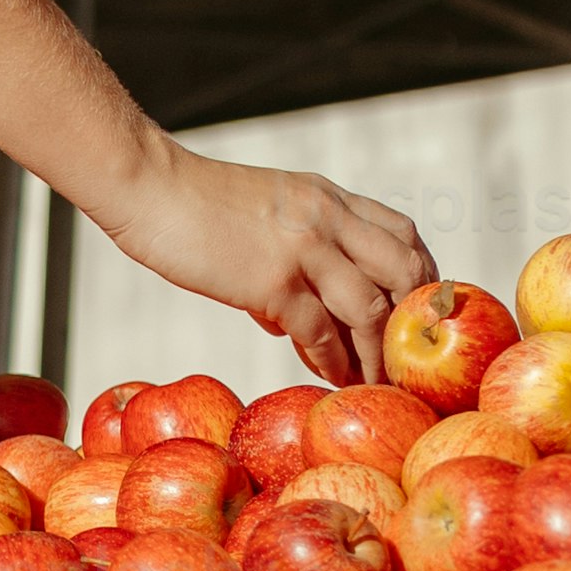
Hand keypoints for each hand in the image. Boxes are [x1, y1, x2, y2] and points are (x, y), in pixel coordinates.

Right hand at [104, 140, 435, 385]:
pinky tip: (330, 376)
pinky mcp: (273, 280)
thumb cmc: (193, 206)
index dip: (420, 279)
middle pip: (406, 270)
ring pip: (372, 309)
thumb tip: (293, 325)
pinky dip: (331, 361)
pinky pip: (320, 332)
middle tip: (407, 357)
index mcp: (329, 199)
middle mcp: (329, 218)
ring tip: (373, 382)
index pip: (404, 234)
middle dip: (414, 320)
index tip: (415, 317)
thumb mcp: (263, 216)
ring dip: (378, 354)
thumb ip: (290, 259)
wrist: (149, 187)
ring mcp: (305, 248)